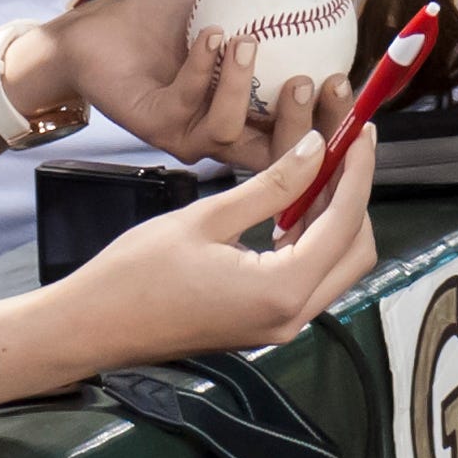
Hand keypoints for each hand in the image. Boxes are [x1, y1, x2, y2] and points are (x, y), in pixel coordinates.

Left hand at [31, 0, 353, 172]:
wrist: (96, 29)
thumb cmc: (159, 18)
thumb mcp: (220, 1)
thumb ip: (264, 2)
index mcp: (251, 110)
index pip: (301, 129)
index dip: (328, 117)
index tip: (341, 79)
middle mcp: (224, 130)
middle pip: (277, 153)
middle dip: (302, 125)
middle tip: (309, 80)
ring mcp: (190, 133)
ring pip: (231, 133)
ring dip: (243, 86)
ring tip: (246, 42)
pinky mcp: (158, 126)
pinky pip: (190, 104)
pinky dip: (203, 67)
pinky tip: (208, 36)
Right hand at [53, 129, 378, 365]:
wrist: (94, 326)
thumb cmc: (136, 273)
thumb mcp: (207, 217)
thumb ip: (271, 186)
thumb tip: (317, 150)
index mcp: (281, 290)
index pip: (344, 221)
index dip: (358, 171)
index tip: (363, 131)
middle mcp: (291, 316)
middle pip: (355, 250)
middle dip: (355, 195)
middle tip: (344, 147)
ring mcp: (280, 325)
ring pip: (337, 264)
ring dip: (335, 215)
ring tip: (321, 164)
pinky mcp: (265, 322)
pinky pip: (309, 276)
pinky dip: (313, 237)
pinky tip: (294, 201)